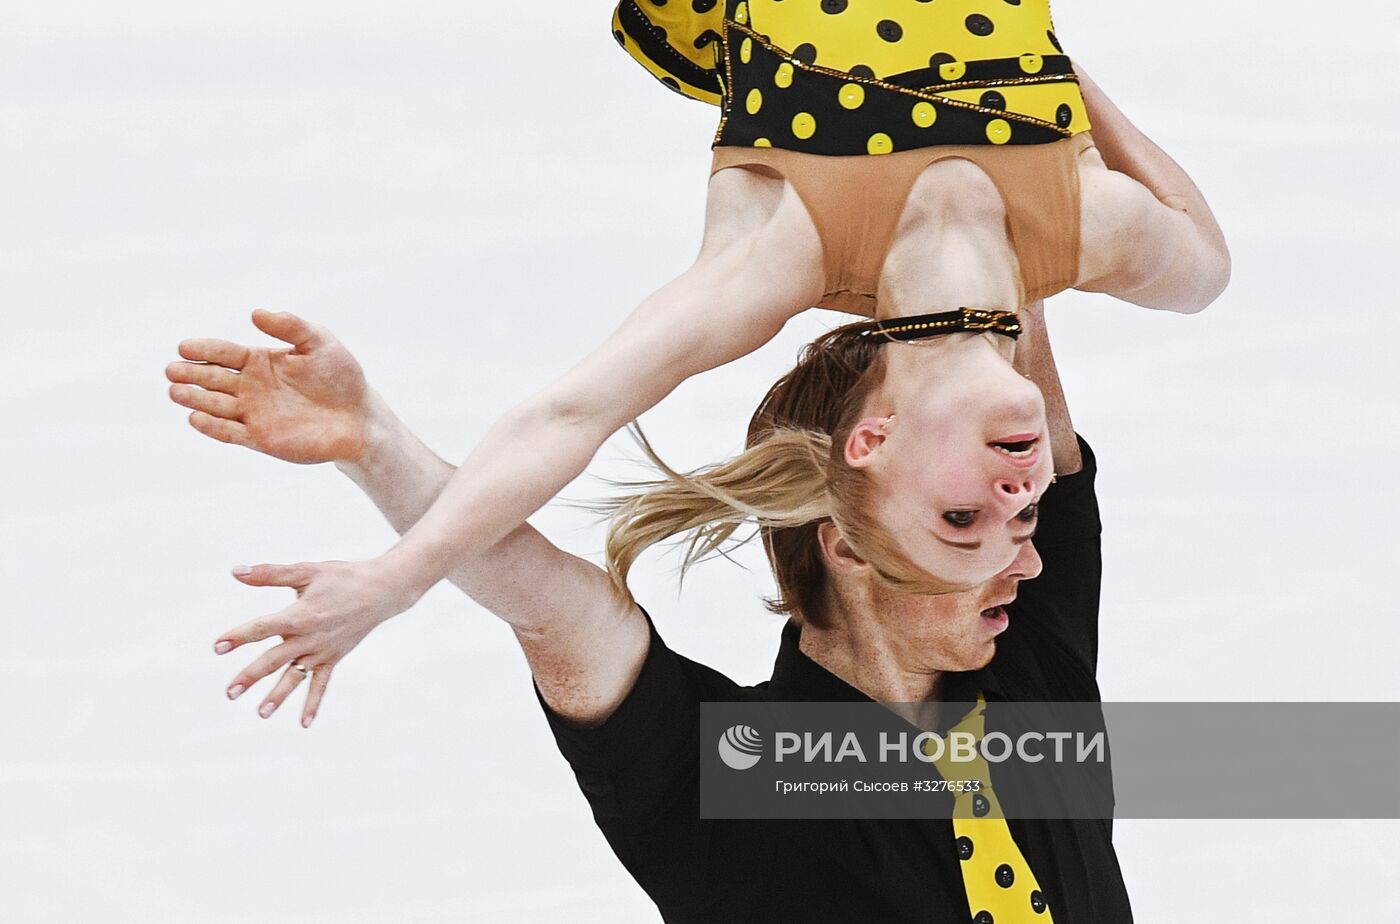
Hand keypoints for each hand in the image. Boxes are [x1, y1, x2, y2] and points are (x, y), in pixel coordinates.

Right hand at [167, 309, 369, 464]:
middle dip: (191, 374)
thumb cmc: (341, 377)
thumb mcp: (319, 342)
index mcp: (259, 361)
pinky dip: (212, 427)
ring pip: (216, 405)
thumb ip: (289, 326)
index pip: (225, 353)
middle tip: (172, 370)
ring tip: (176, 391)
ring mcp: (253, 413)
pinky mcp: (261, 438)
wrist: (359, 417)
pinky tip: (195, 418)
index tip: (184, 347)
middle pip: (213, 379)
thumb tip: (255, 313)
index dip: (205, 350)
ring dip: (195, 399)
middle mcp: (251, 387)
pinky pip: (230, 432)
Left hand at [214, 558, 423, 726]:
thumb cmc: (342, 577)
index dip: (240, 636)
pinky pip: (322, 684)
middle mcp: (310, 637)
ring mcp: (322, 651)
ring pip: (296, 676)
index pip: (264, 628)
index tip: (218, 647)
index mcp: (301, 614)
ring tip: (261, 713)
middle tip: (230, 692)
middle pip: (275, 659)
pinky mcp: (333, 658)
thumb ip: (270, 574)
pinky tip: (304, 723)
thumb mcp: (307, 571)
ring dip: (278, 695)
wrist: (382, 591)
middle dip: (251, 676)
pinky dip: (313, 703)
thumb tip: (235, 572)